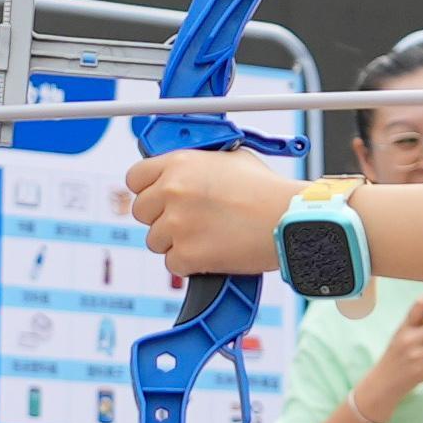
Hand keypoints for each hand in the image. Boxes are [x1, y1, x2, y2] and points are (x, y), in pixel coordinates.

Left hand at [121, 147, 302, 278]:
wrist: (288, 220)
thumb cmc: (266, 190)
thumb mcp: (230, 159)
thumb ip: (196, 165)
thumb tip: (181, 172)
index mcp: (179, 164)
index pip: (135, 178)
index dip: (146, 189)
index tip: (157, 198)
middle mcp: (172, 191)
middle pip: (141, 211)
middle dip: (161, 217)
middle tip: (188, 221)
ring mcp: (177, 224)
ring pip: (155, 240)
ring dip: (176, 242)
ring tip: (208, 236)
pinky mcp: (187, 254)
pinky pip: (172, 263)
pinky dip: (190, 263)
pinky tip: (213, 251)